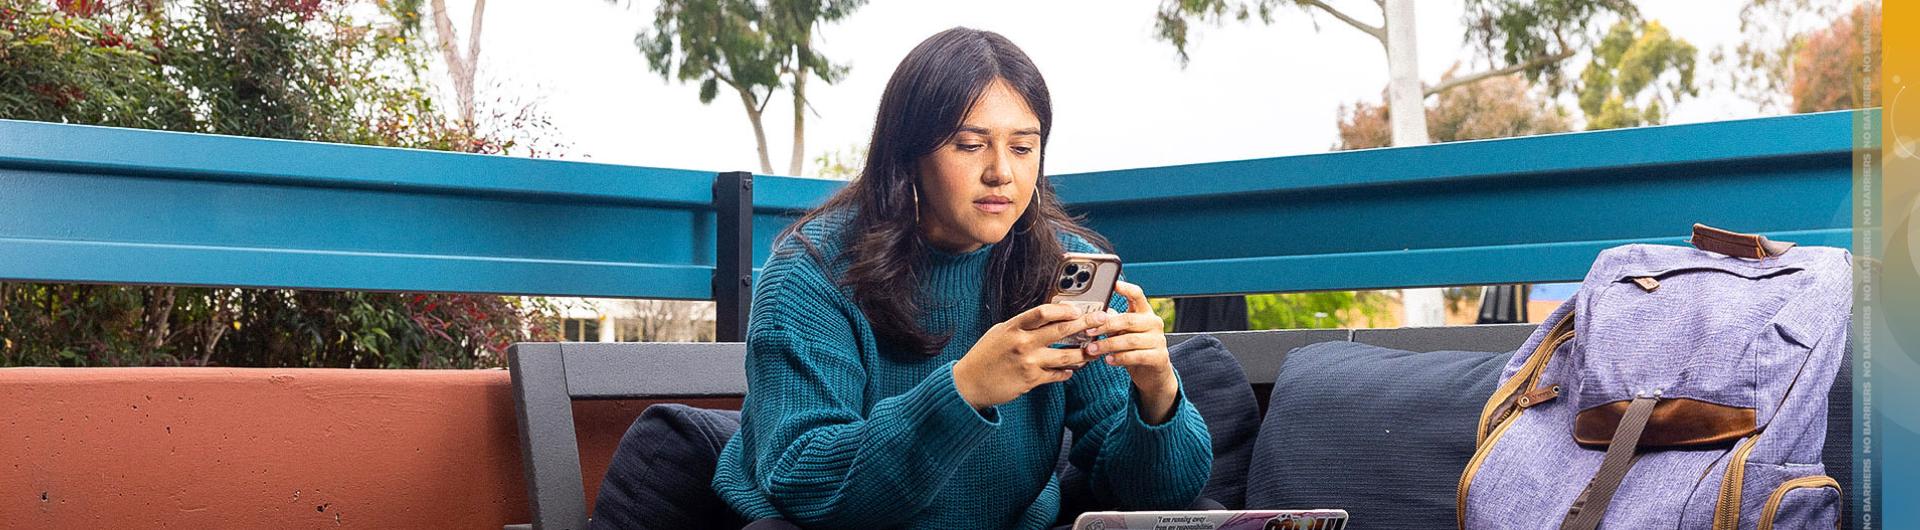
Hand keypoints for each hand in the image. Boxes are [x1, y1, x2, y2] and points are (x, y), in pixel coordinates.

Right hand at [952, 302, 1110, 409]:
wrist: (968, 384)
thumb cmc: (984, 356)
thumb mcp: (999, 332)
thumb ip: (1022, 325)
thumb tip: (1047, 317)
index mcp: (1013, 327)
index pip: (1043, 312)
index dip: (1064, 309)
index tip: (1079, 309)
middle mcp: (1022, 343)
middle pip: (1062, 330)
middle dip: (1086, 324)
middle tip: (1102, 320)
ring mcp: (1028, 363)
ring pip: (1066, 356)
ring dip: (1083, 353)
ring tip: (1094, 350)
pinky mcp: (1031, 381)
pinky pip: (1057, 375)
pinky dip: (1067, 372)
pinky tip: (1073, 370)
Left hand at [1081, 281, 1179, 424]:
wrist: (1153, 373)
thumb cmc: (1135, 349)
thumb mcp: (1124, 332)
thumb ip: (1113, 322)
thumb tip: (1092, 314)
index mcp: (1145, 313)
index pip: (1138, 295)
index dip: (1126, 289)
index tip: (1113, 284)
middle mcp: (1154, 323)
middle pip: (1129, 319)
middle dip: (1106, 325)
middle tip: (1089, 331)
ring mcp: (1158, 340)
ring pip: (1130, 340)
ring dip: (1108, 344)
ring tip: (1093, 349)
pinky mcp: (1159, 357)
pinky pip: (1136, 356)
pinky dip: (1120, 358)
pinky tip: (1108, 360)